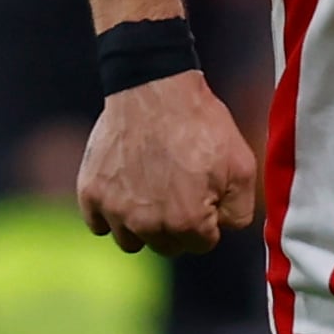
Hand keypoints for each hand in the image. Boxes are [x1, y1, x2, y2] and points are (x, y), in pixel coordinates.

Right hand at [78, 71, 257, 254]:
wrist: (154, 87)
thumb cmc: (200, 125)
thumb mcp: (241, 166)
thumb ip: (240, 212)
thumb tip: (224, 229)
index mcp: (186, 222)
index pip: (201, 244)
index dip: (207, 218)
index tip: (204, 192)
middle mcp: (147, 225)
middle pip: (166, 246)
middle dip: (176, 225)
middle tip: (178, 188)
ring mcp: (115, 210)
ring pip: (130, 241)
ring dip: (142, 225)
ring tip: (150, 191)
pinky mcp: (91, 193)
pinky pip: (98, 224)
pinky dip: (109, 214)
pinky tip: (124, 190)